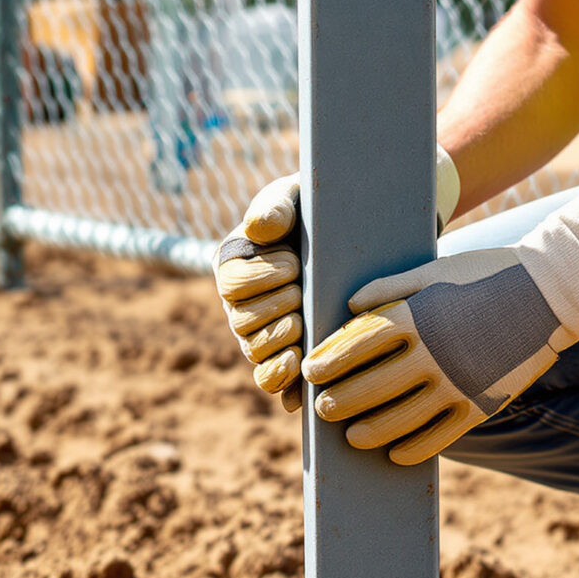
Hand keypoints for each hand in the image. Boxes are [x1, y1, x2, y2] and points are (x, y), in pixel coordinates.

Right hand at [215, 175, 306, 411]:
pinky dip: (280, 377)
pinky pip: (268, 379)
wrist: (348, 242)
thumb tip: (260, 228)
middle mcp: (238, 304)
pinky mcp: (281, 358)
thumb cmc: (315, 214)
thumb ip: (276, 207)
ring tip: (304, 322)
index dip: (261, 277)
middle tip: (302, 293)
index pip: (231, 281)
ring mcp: (258, 335)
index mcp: (233, 265)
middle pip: (241, 321)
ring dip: (280, 338)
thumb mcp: (296, 198)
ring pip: (254, 351)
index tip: (294, 264)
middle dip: (276, 307)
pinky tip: (298, 366)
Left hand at [303, 249, 568, 463]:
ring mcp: (459, 383)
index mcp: (418, 316)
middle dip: (339, 400)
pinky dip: (414, 449)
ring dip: (370, 431)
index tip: (310, 372)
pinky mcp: (482, 405)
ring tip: (352, 436)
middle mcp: (434, 354)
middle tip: (323, 408)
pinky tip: (395, 454)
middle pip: (371, 387)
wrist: (553, 291)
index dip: (329, 361)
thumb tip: (349, 307)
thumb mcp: (435, 269)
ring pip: (401, 419)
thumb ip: (390, 287)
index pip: (357, 345)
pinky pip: (439, 437)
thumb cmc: (487, 274)